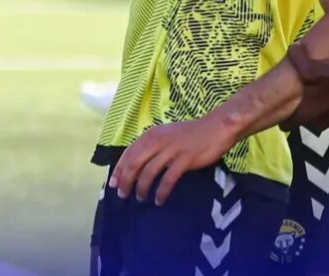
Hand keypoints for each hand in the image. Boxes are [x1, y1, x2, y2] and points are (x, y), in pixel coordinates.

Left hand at [109, 112, 234, 204]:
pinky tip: (159, 200)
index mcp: (152, 134)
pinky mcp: (184, 160)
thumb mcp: (166, 135)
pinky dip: (161, 192)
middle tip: (123, 195)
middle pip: (135, 163)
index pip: (129, 152)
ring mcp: (171, 150)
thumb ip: (152, 146)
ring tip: (140, 198)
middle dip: (126, 181)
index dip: (119, 169)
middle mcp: (158, 141)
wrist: (215, 128)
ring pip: (148, 172)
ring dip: (142, 188)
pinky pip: (168, 179)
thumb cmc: (190, 134)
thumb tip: (137, 165)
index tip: (113, 183)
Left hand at [284, 43, 328, 129]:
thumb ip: (297, 59)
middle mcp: (319, 123)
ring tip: (321, 94)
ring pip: (321, 119)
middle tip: (302, 96)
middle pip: (304, 121)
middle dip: (302, 111)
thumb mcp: (311, 66)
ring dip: (320, 110)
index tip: (281, 107)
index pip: (286, 125)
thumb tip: (291, 49)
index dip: (282, 117)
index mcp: (306, 114)